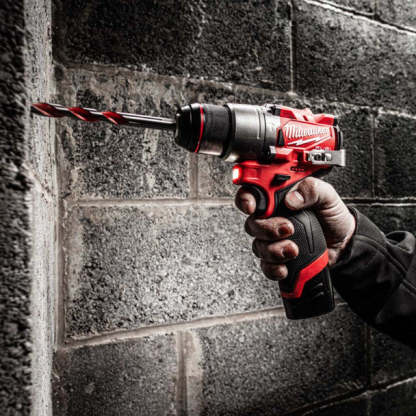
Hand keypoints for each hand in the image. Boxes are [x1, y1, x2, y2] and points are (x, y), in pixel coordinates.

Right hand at [235, 177, 355, 280]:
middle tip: (288, 228)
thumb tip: (292, 198)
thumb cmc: (332, 216)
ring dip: (274, 250)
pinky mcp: (278, 259)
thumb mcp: (327, 196)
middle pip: (252, 223)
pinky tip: (286, 266)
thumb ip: (311, 189)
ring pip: (258, 246)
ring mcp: (273, 240)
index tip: (251, 206)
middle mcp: (271, 219)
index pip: (253, 195)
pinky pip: (266, 266)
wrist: (344, 243)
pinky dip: (275, 268)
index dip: (245, 199)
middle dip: (266, 229)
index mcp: (278, 199)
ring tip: (294, 249)